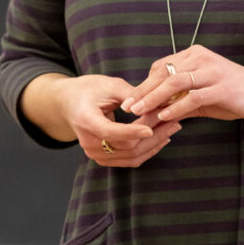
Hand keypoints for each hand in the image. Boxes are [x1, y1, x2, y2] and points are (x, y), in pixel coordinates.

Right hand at [55, 74, 181, 166]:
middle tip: (174, 120)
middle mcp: (89, 142)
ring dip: (155, 144)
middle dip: (153, 134)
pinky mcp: (104, 158)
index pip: (111, 132)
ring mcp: (95, 153)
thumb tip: (157, 101)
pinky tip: (161, 137)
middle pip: (126, 146)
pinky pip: (129, 160)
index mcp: (86, 120)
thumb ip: (131, 94)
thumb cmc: (89, 89)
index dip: (132, 131)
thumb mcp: (108, 85)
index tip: (152, 127)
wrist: (70, 103)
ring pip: (132, 157)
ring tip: (172, 128)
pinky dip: (147, 150)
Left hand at [120, 45, 243, 123]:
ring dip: (153, 98)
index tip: (129, 100)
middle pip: (164, 73)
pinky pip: (193, 97)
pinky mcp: (222, 87)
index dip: (143, 84)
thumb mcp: (204, 96)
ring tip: (139, 113)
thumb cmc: (235, 95)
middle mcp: (201, 58)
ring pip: (174, 82)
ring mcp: (212, 71)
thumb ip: (180, 101)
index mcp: (195, 55)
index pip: (161, 67)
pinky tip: (164, 117)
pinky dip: (176, 107)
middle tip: (127, 108)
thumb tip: (153, 114)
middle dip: (142, 91)